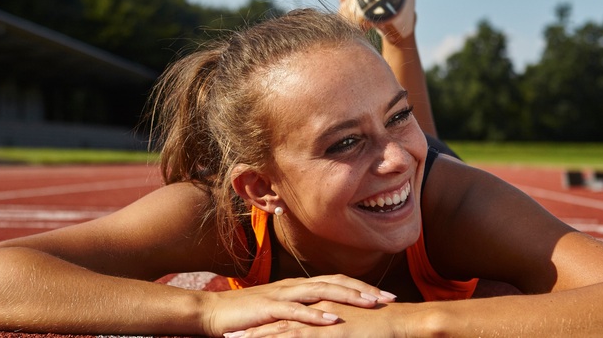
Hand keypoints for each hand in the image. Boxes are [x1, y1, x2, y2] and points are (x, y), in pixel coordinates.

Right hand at [204, 275, 395, 336]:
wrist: (212, 313)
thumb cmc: (247, 316)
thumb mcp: (279, 313)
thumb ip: (301, 312)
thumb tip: (325, 318)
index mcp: (298, 286)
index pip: (337, 282)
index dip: (362, 286)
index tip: (387, 296)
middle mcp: (294, 286)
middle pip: (336, 283)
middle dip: (364, 289)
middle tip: (390, 298)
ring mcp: (281, 295)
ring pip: (321, 292)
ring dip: (348, 297)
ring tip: (371, 303)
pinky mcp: (268, 309)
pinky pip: (296, 311)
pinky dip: (316, 315)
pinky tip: (333, 320)